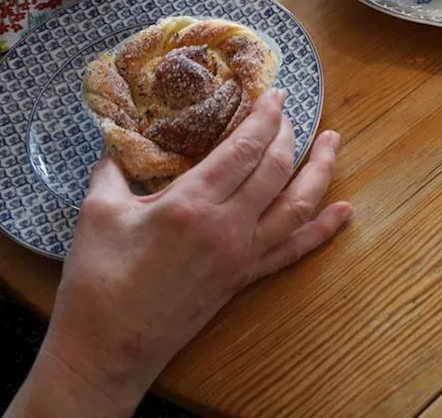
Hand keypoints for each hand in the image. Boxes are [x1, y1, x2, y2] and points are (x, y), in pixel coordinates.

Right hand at [8, 90, 352, 415]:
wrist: (110, 348)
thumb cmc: (98, 281)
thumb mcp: (98, 211)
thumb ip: (114, 167)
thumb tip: (119, 136)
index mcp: (191, 204)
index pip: (243, 148)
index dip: (265, 116)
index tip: (276, 93)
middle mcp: (228, 227)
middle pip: (275, 169)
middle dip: (288, 133)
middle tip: (291, 110)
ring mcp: (243, 255)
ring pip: (298, 205)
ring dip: (320, 170)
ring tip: (333, 142)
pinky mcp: (245, 278)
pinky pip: (295, 249)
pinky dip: (323, 229)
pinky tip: (343, 212)